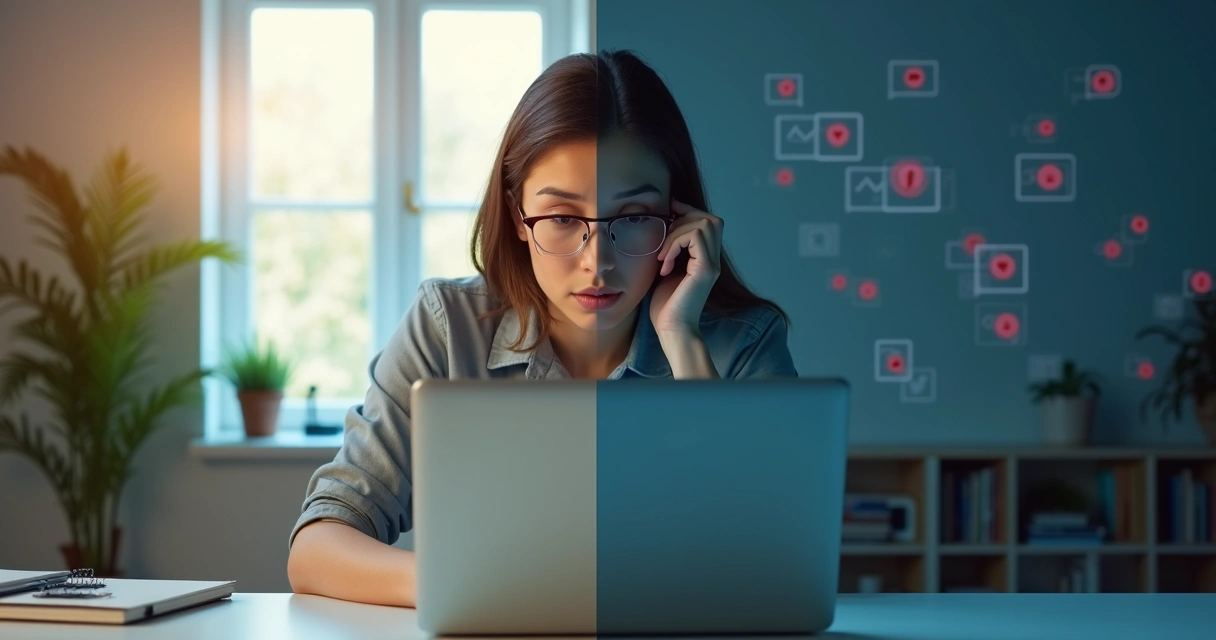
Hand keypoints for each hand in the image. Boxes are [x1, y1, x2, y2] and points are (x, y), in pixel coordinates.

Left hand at [649, 199, 722, 335]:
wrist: (673, 331)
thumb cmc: (666, 307)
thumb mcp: (666, 271)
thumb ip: (671, 252)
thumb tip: (662, 228)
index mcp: (706, 260)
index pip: (708, 223)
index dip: (688, 211)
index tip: (668, 211)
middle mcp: (713, 260)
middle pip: (711, 219)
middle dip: (684, 219)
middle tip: (665, 238)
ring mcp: (711, 264)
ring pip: (704, 224)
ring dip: (677, 233)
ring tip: (663, 256)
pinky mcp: (705, 269)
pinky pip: (694, 237)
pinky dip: (674, 244)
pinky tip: (664, 264)